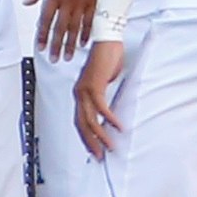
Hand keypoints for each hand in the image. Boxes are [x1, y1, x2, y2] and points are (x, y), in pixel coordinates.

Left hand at [26, 0, 104, 62]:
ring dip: (70, 44)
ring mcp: (83, 3)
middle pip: (60, 28)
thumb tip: (27, 1)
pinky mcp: (95, 2)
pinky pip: (90, 22)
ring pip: (75, 28)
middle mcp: (68, 1)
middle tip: (53, 59)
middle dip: (56, 45)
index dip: (42, 35)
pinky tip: (83, 43)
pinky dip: (86, 34)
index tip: (41, 47)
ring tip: (67, 57)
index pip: (46, 19)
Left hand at [75, 38, 126, 157]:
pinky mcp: (94, 86)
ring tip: (110, 146)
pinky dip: (110, 119)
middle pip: (81, 125)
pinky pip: (102, 108)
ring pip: (90, 120)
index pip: (79, 120)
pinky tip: (118, 127)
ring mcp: (85, 90)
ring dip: (100, 136)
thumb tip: (108, 107)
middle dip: (90, 143)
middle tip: (99, 156)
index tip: (94, 149)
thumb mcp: (105, 80)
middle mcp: (79, 93)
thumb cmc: (107, 57)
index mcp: (80, 93)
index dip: (86, 137)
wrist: (107, 39)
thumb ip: (103, 94)